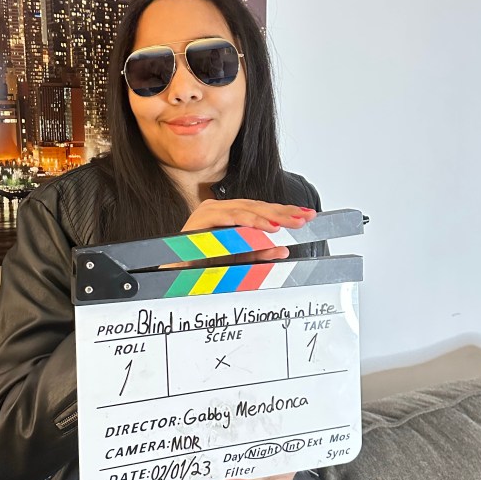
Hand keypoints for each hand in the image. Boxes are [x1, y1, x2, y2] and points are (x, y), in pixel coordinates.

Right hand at [181, 199, 315, 264]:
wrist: (173, 272)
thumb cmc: (201, 265)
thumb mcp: (238, 260)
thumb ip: (259, 254)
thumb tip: (283, 250)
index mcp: (229, 215)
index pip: (262, 210)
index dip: (285, 212)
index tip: (307, 215)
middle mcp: (220, 208)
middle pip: (258, 207)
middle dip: (284, 212)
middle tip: (306, 217)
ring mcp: (211, 210)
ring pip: (247, 208)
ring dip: (271, 216)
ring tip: (291, 222)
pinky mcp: (202, 218)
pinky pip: (231, 217)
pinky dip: (250, 221)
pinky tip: (267, 227)